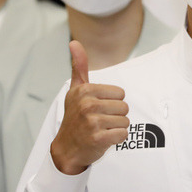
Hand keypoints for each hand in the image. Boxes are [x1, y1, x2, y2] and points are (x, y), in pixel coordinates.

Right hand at [50, 40, 129, 174]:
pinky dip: (117, 139)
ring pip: (125, 121)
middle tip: (99, 121)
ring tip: (101, 129)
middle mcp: (87, 104)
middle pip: (124, 107)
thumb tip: (74, 42)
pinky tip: (103, 139)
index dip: (112, 102)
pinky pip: (123, 134)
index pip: (120, 93)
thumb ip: (79, 66)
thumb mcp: (75, 90)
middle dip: (116, 116)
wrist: (66, 148)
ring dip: (116, 128)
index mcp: (85, 90)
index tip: (98, 108)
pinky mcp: (98, 139)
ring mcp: (92, 122)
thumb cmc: (74, 117)